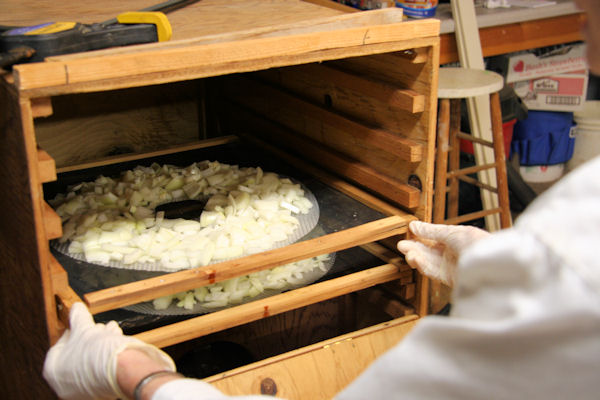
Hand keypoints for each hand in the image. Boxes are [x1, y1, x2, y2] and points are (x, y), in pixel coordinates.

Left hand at [43, 302, 174, 399]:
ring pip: (90, 361)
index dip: (73, 331)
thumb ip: (77, 317)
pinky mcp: (99, 392)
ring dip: (101, 344)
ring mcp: (81, 391)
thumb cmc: (97, 353)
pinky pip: (100, 370)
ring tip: (111, 332)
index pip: (59, 346)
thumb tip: (75, 308)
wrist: (122, 369)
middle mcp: (63, 385)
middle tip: (99, 328)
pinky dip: (106, 357)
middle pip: (76, 354)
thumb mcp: (84, 328)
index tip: (82, 324)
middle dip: (90, 337)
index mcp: (52, 370)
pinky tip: (115, 343)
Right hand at [397, 221, 488, 285]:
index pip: (433, 237)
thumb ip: (430, 231)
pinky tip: (414, 259)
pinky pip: (432, 272)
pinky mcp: (449, 278)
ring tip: (406, 252)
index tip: (408, 232)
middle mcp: (452, 253)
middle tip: (401, 245)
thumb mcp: (451, 232)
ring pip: (428, 261)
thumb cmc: (476, 243)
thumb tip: (413, 225)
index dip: (420, 235)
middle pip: (428, 251)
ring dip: (416, 257)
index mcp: (455, 239)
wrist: (491, 264)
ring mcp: (450, 266)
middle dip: (414, 247)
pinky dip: (422, 266)